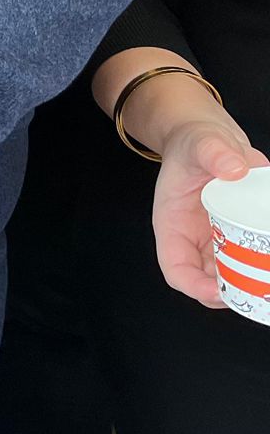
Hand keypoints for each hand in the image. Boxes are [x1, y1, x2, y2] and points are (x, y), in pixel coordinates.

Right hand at [151, 117, 267, 306]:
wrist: (210, 141)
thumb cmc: (196, 143)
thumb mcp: (201, 143)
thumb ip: (214, 153)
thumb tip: (234, 168)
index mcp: (173, 225)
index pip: (177, 269)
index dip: (196, 286)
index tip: (222, 289)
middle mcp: (194, 239)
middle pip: (207, 281)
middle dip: (232, 292)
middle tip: (260, 291)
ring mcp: (217, 240)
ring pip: (232, 276)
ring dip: (251, 284)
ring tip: (269, 282)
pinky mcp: (239, 236)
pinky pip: (250, 260)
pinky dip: (263, 267)